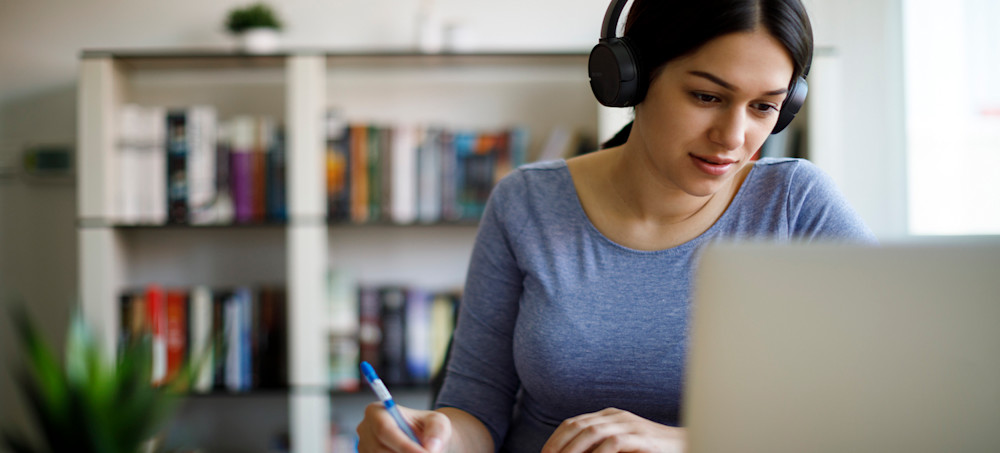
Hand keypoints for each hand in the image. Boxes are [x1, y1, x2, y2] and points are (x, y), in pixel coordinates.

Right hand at [356, 402, 451, 452]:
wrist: (422, 440)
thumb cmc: (427, 428)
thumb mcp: (438, 423)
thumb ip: (437, 431)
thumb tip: (431, 447)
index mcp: (376, 411)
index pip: (385, 429)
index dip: (404, 445)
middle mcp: (365, 429)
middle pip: (380, 449)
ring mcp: (363, 446)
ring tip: (419, 451)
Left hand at [541, 408, 685, 452]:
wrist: (685, 446)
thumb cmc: (650, 450)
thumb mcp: (621, 446)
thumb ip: (599, 448)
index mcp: (608, 416)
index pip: (573, 423)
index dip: (555, 440)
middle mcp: (616, 417)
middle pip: (577, 426)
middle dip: (558, 446)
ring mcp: (630, 425)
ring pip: (592, 432)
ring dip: (573, 451)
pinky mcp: (642, 438)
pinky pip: (614, 443)